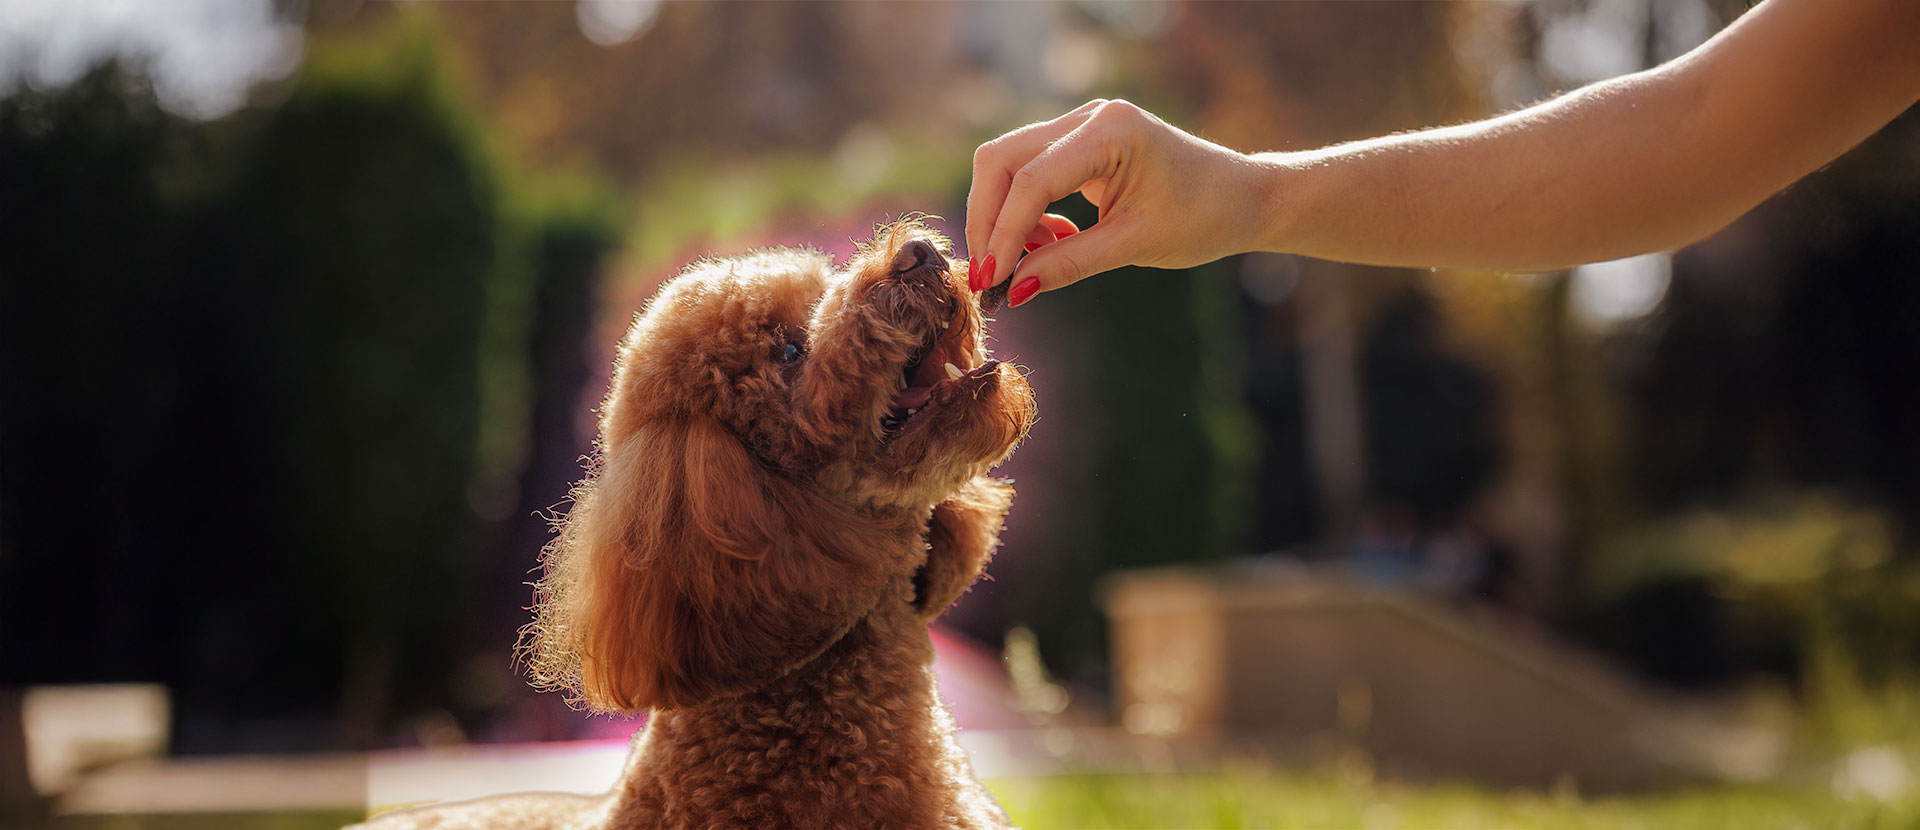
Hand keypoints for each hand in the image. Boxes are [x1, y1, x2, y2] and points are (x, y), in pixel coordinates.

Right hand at [964, 99, 1269, 306]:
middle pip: (1003, 160)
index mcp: (1111, 131)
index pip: (1032, 179)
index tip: (990, 281)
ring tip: (1025, 264)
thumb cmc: (1202, 218)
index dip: (1003, 232)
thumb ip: (1070, 263)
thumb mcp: (1135, 246)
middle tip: (988, 276)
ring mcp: (1082, 125)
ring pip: (1008, 164)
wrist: (1243, 198)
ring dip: (1004, 217)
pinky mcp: (1079, 143)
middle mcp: (1089, 116)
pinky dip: (1026, 212)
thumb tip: (1013, 290)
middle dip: (988, 220)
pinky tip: (1050, 243)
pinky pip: (1030, 172)